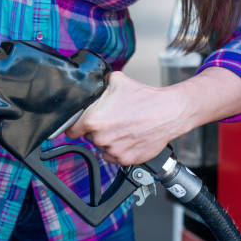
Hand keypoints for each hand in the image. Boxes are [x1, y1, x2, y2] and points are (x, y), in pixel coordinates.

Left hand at [65, 71, 191, 165]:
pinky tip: (129, 137)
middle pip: (89, 136)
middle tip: (112, 119)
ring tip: (124, 127)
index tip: (80, 124)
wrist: (169, 112)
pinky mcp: (125, 160)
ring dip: (109, 139)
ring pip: (102, 147)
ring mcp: (113, 151)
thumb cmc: (145, 98)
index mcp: (93, 120)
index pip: (71, 130)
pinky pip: (114, 156)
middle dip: (97, 129)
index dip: (75, 125)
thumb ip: (98, 84)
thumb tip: (90, 83)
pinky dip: (119, 149)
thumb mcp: (116, 81)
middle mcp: (101, 138)